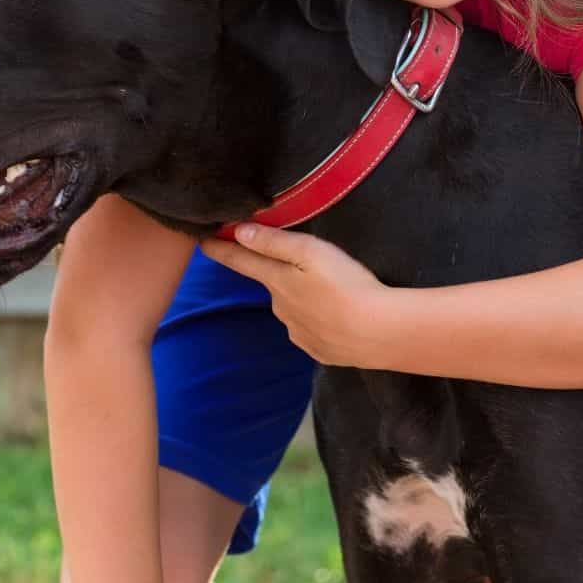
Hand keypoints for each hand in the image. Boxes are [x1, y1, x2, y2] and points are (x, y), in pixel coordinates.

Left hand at [200, 224, 396, 367]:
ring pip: (294, 308)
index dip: (221, 249)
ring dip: (306, 299)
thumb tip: (239, 232)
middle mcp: (280, 309)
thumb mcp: (311, 252)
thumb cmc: (347, 285)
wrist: (379, 333)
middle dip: (282, 275)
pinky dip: (321, 321)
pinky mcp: (320, 350)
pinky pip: (312, 329)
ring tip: (336, 292)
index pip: (241, 261)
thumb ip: (273, 242)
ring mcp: (299, 333)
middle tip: (313, 266)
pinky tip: (341, 317)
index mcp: (277, 282)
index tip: (203, 242)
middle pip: (274, 284)